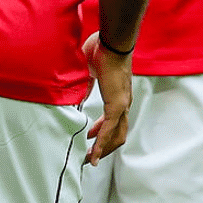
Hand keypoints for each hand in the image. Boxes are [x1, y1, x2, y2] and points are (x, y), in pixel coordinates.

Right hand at [82, 33, 131, 165]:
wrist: (111, 42)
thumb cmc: (102, 50)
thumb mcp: (91, 71)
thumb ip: (87, 83)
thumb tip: (78, 91)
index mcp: (118, 95)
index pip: (113, 121)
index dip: (102, 132)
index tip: (89, 138)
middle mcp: (123, 103)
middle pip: (118, 134)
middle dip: (103, 147)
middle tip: (89, 156)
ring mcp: (121, 105)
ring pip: (115, 136)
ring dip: (102, 150)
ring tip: (89, 160)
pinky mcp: (116, 105)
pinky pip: (108, 130)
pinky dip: (100, 144)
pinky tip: (91, 154)